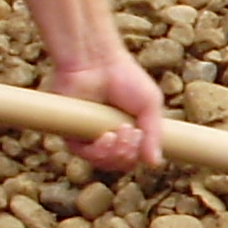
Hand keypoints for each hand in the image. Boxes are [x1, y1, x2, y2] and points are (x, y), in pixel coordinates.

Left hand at [53, 48, 165, 172]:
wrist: (98, 63)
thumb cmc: (125, 77)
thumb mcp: (150, 105)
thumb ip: (154, 134)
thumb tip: (155, 164)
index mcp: (128, 131)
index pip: (134, 157)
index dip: (138, 154)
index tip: (141, 135)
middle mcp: (108, 137)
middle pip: (120, 163)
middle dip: (128, 153)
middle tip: (132, 132)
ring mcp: (90, 137)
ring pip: (104, 162)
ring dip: (116, 152)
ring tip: (120, 131)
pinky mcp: (72, 134)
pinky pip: (85, 155)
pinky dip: (98, 151)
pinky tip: (106, 136)